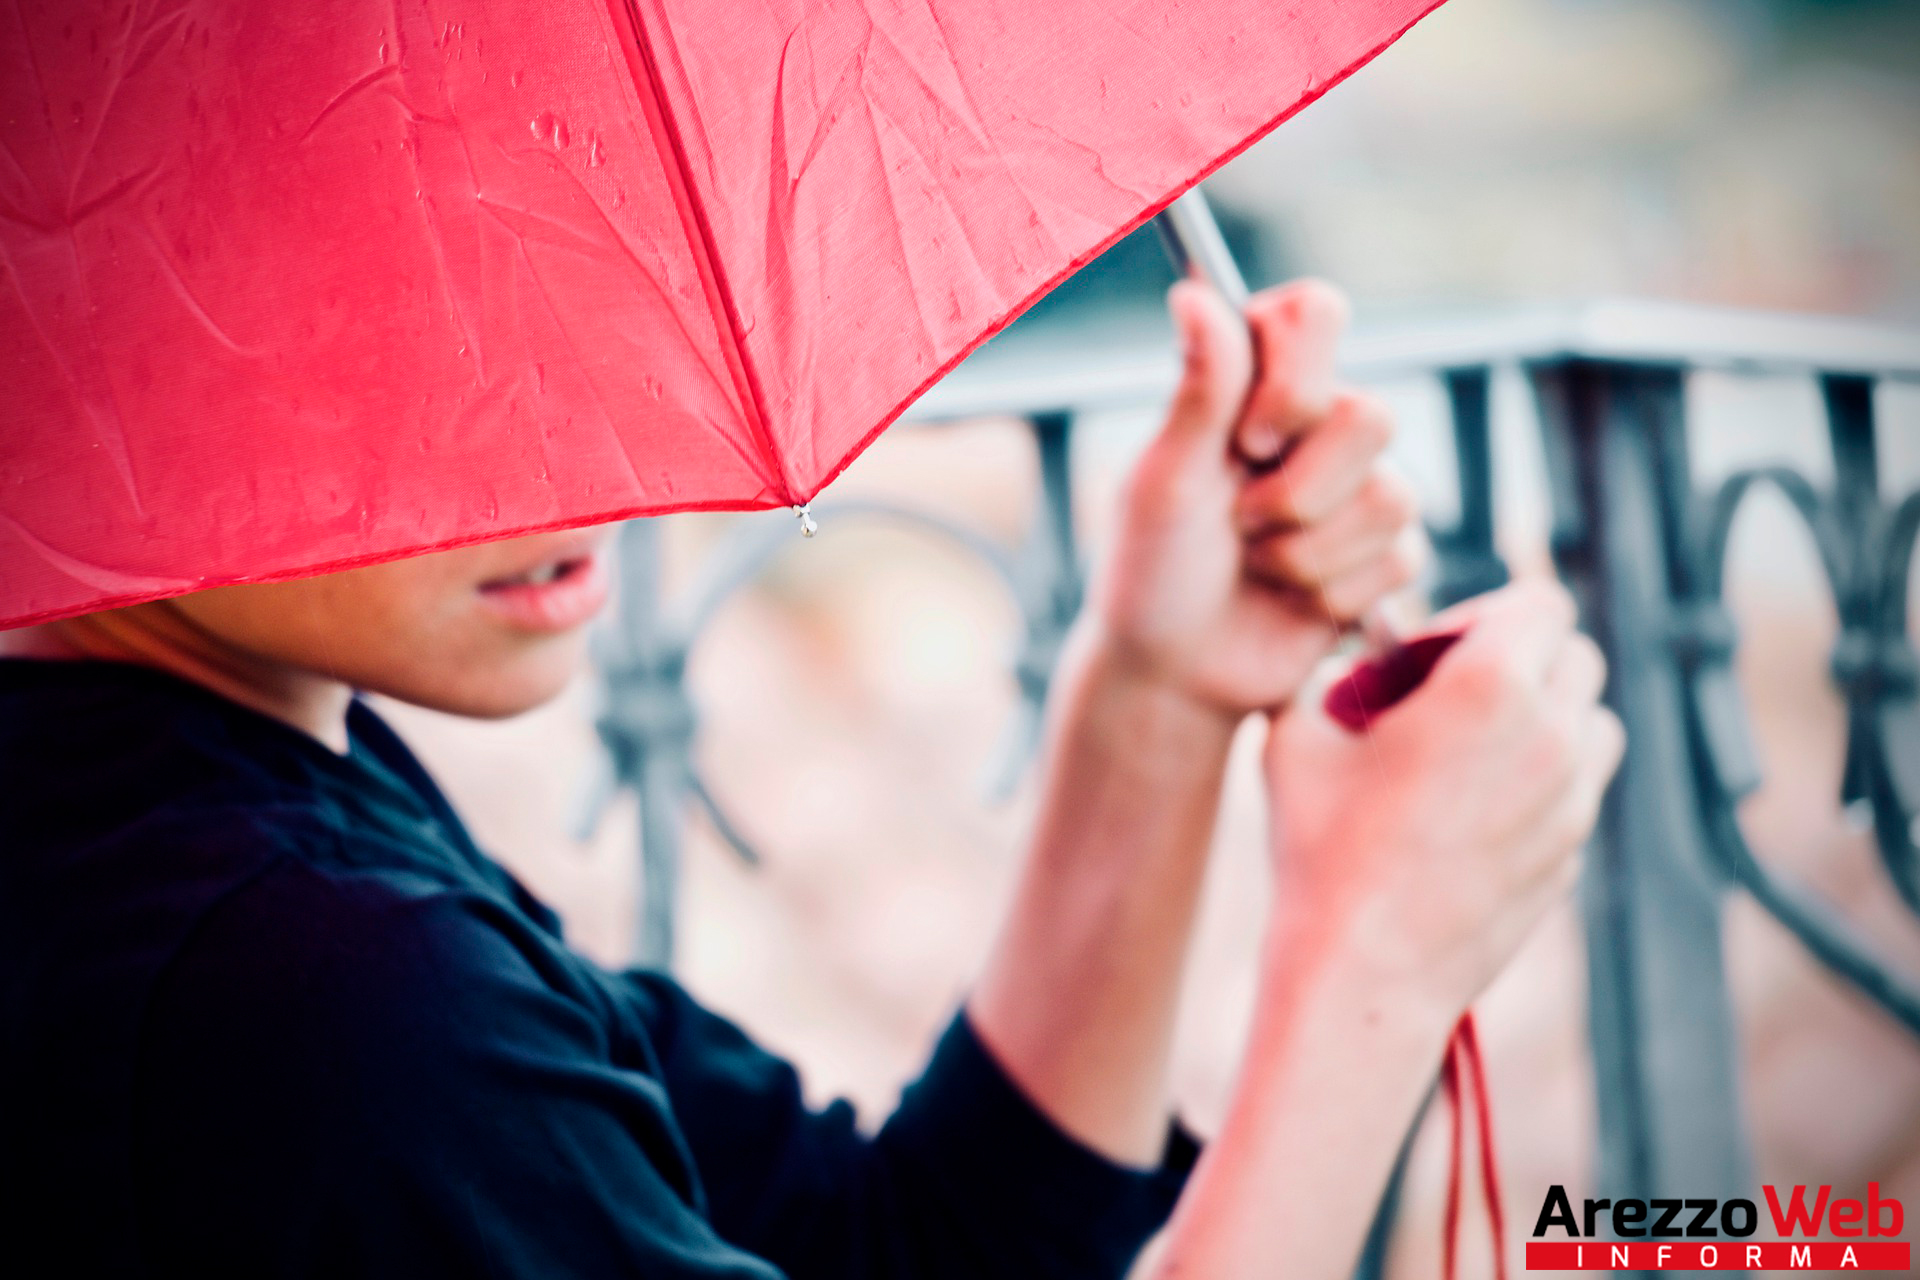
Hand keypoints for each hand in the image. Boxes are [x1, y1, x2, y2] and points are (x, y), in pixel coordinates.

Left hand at [1088, 278, 1426, 719]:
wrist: (1174, 670)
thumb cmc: (1151, 568)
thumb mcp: (1163, 479)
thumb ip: (1198, 389)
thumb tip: (1193, 292)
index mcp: (1253, 383)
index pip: (1316, 313)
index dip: (1294, 379)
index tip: (1246, 438)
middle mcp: (1314, 423)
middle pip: (1372, 415)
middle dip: (1296, 492)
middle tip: (1238, 522)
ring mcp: (1357, 486)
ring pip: (1394, 496)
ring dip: (1305, 553)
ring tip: (1254, 565)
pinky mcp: (1385, 552)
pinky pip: (1402, 559)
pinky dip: (1330, 592)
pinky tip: (1288, 601)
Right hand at [1262, 579, 1626, 1014]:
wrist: (1363, 972)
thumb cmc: (1321, 850)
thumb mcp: (1296, 734)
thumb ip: (1331, 669)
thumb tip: (1354, 650)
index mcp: (1489, 686)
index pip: (1541, 603)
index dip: (1490, 614)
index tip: (1438, 650)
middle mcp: (1551, 736)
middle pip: (1577, 655)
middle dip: (1522, 660)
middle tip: (1453, 694)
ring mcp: (1573, 801)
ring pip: (1593, 721)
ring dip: (1548, 717)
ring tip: (1477, 747)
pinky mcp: (1573, 853)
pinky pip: (1578, 789)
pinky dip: (1543, 780)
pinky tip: (1474, 810)